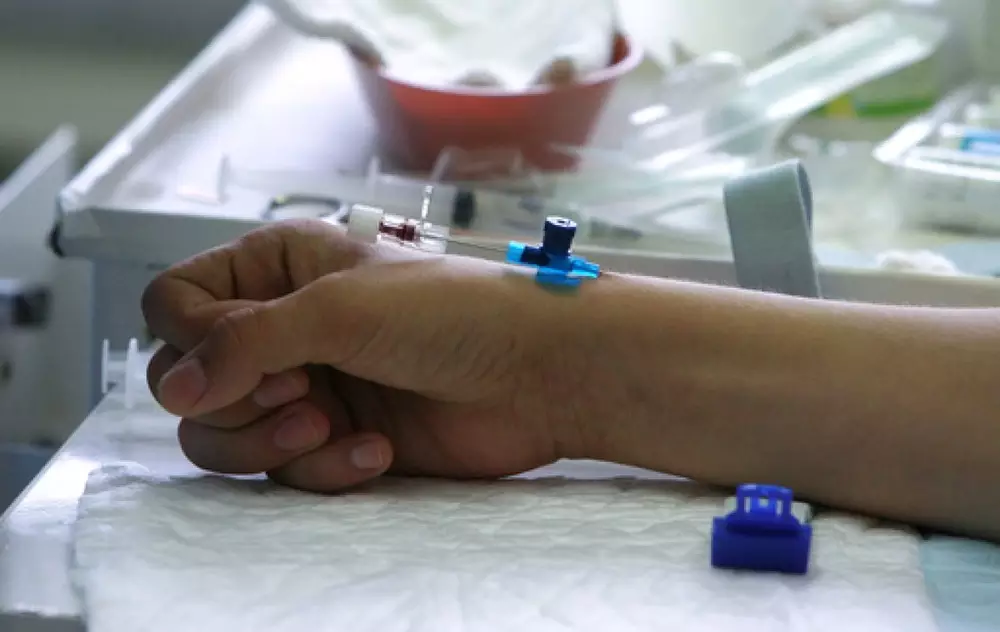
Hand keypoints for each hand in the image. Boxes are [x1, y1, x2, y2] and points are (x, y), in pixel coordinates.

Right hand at [142, 219, 579, 491]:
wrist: (536, 375)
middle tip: (299, 390)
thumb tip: (172, 389)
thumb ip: (245, 343)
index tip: (245, 356)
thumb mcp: (339, 308)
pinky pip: (284, 470)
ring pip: (225, 433)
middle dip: (236, 399)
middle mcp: (282, 323)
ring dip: (268, 442)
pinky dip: (323, 466)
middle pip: (188, 378)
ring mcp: (306, 383)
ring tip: (326, 425)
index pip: (175, 301)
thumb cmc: (451, 313)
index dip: (192, 337)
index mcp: (277, 267)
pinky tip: (376, 450)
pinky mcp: (334, 437)